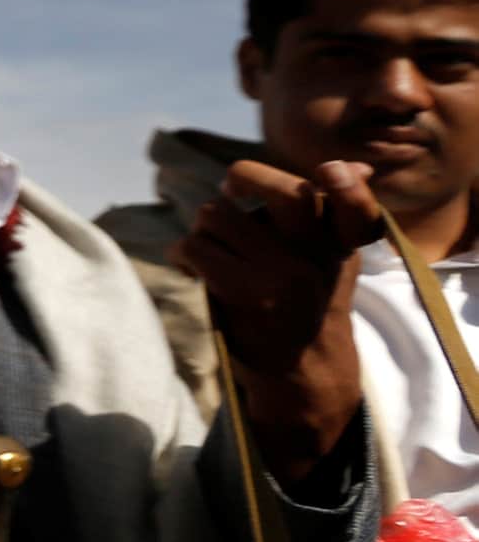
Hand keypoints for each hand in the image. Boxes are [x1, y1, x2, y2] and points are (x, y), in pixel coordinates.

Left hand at [182, 157, 380, 473]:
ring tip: (211, 249)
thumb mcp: (333, 262)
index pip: (352, 203)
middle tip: (230, 191)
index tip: (330, 170)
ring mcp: (280, 276)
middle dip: (244, 180)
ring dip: (205, 229)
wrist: (302, 374)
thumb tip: (357, 166)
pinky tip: (191, 270)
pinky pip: (194, 248)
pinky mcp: (244, 293)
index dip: (347, 183)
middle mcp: (316, 258)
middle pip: (281, 192)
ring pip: (218, 215)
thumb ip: (336, 215)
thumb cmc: (309, 307)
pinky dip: (184, 256)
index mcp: (339, 245)